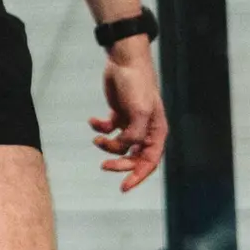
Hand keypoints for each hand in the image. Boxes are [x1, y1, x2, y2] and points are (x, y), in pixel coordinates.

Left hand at [88, 42, 167, 191]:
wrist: (124, 61)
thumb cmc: (137, 84)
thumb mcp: (139, 111)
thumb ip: (135, 134)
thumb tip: (126, 149)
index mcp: (156, 132)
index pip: (150, 162)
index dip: (138, 177)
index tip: (123, 188)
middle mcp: (145, 130)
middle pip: (133, 158)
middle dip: (119, 164)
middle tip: (104, 165)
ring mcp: (131, 123)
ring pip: (119, 147)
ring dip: (106, 146)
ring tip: (97, 140)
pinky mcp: (117, 115)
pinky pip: (107, 131)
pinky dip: (98, 129)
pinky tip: (93, 121)